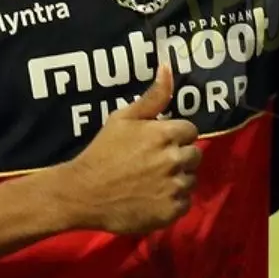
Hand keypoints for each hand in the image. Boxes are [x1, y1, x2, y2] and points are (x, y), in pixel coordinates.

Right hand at [51, 66, 201, 233]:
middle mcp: (175, 159)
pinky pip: (185, 202)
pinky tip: (153, 199)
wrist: (83, 193)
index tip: (158, 144)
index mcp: (166, 134)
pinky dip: (173, 202)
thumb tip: (168, 67)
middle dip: (179, 157)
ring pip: (191, 179)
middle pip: (195, 155)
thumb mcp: (123, 118)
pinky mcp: (172, 211)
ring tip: (152, 182)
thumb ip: (153, 97)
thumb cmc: (102, 152)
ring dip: (177, 180)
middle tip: (155, 164)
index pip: (191, 131)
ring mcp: (174, 186)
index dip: (176, 137)